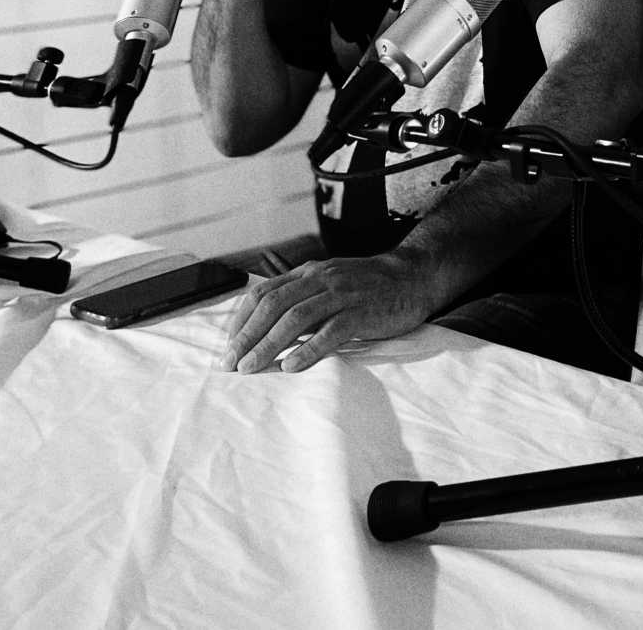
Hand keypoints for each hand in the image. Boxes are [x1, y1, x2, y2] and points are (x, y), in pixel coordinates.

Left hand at [219, 252, 435, 373]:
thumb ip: (303, 298)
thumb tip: (268, 328)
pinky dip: (308, 350)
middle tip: (230, 363)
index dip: (241, 320)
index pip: (264, 292)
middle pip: (274, 306)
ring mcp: (342, 295)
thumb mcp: (331, 282)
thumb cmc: (369, 286)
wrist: (414, 276)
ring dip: (268, 345)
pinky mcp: (362, 312)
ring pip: (296, 318)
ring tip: (251, 369)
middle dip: (247, 336)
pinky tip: (291, 367)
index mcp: (310, 273)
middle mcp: (321, 279)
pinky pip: (331, 331)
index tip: (229, 346)